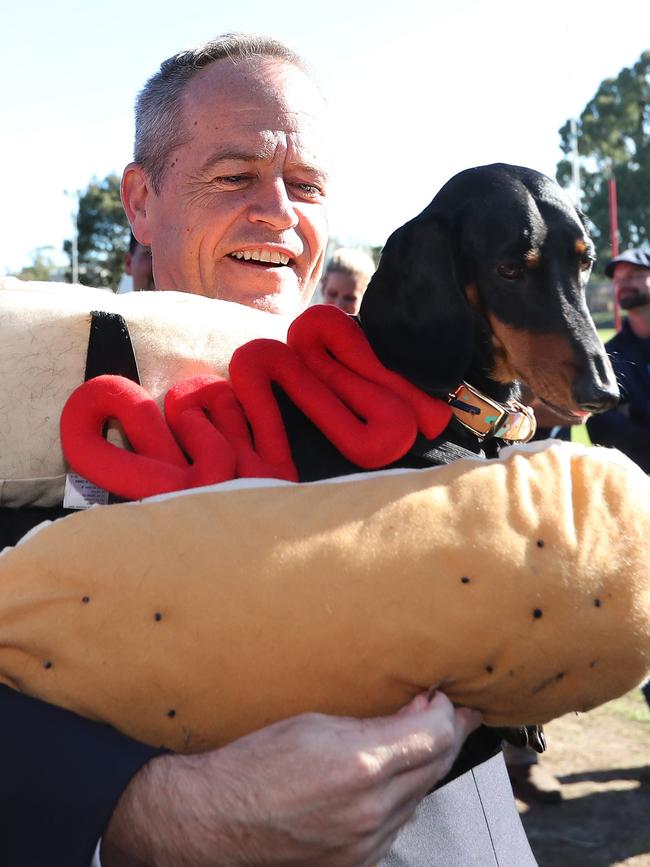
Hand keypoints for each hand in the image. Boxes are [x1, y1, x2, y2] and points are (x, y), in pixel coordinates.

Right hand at [102, 693, 480, 866]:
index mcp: (361, 766)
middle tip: (448, 712)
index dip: (447, 712)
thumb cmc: (255, 761)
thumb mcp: (313, 723)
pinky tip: (387, 778)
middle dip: (447, 735)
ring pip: (419, 798)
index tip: (440, 697)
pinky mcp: (356, 865)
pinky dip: (400, 798)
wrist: (213, 822)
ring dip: (424, 766)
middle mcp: (372, 812)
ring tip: (416, 739)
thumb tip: (415, 713)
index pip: (436, 736)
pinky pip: (396, 825)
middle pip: (437, 767)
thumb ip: (373, 721)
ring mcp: (366, 845)